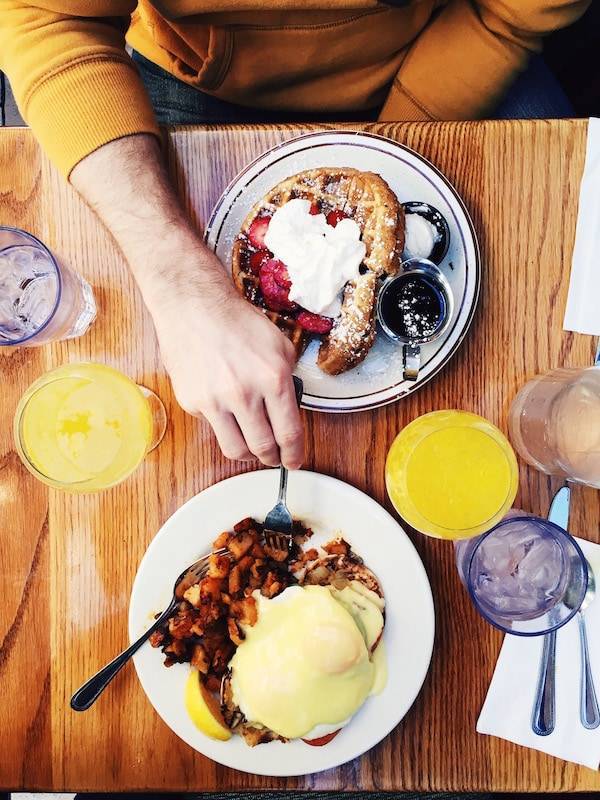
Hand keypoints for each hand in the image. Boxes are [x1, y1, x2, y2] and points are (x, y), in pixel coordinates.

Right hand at [152, 264, 303, 468]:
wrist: (193, 306)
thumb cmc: (237, 322)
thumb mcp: (279, 346)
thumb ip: (287, 380)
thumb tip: (289, 410)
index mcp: (273, 378)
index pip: (289, 432)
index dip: (294, 454)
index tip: (294, 461)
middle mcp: (244, 393)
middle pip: (263, 448)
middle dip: (272, 458)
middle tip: (274, 457)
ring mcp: (215, 400)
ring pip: (235, 449)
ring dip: (248, 453)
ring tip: (252, 446)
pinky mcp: (192, 402)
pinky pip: (213, 428)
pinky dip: (222, 425)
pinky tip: (224, 408)